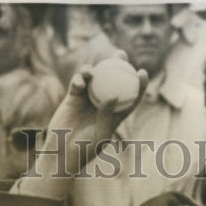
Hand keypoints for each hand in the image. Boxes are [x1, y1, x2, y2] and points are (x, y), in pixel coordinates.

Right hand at [19, 51, 147, 198]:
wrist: (63, 151)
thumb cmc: (85, 149)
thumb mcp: (100, 135)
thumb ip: (107, 116)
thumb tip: (115, 95)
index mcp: (116, 114)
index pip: (132, 96)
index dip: (139, 84)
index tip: (142, 72)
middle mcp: (103, 104)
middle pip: (114, 80)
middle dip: (119, 64)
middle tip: (121, 54)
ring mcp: (88, 99)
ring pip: (94, 78)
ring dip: (95, 69)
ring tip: (94, 70)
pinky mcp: (73, 97)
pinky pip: (77, 83)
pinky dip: (79, 79)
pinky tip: (81, 80)